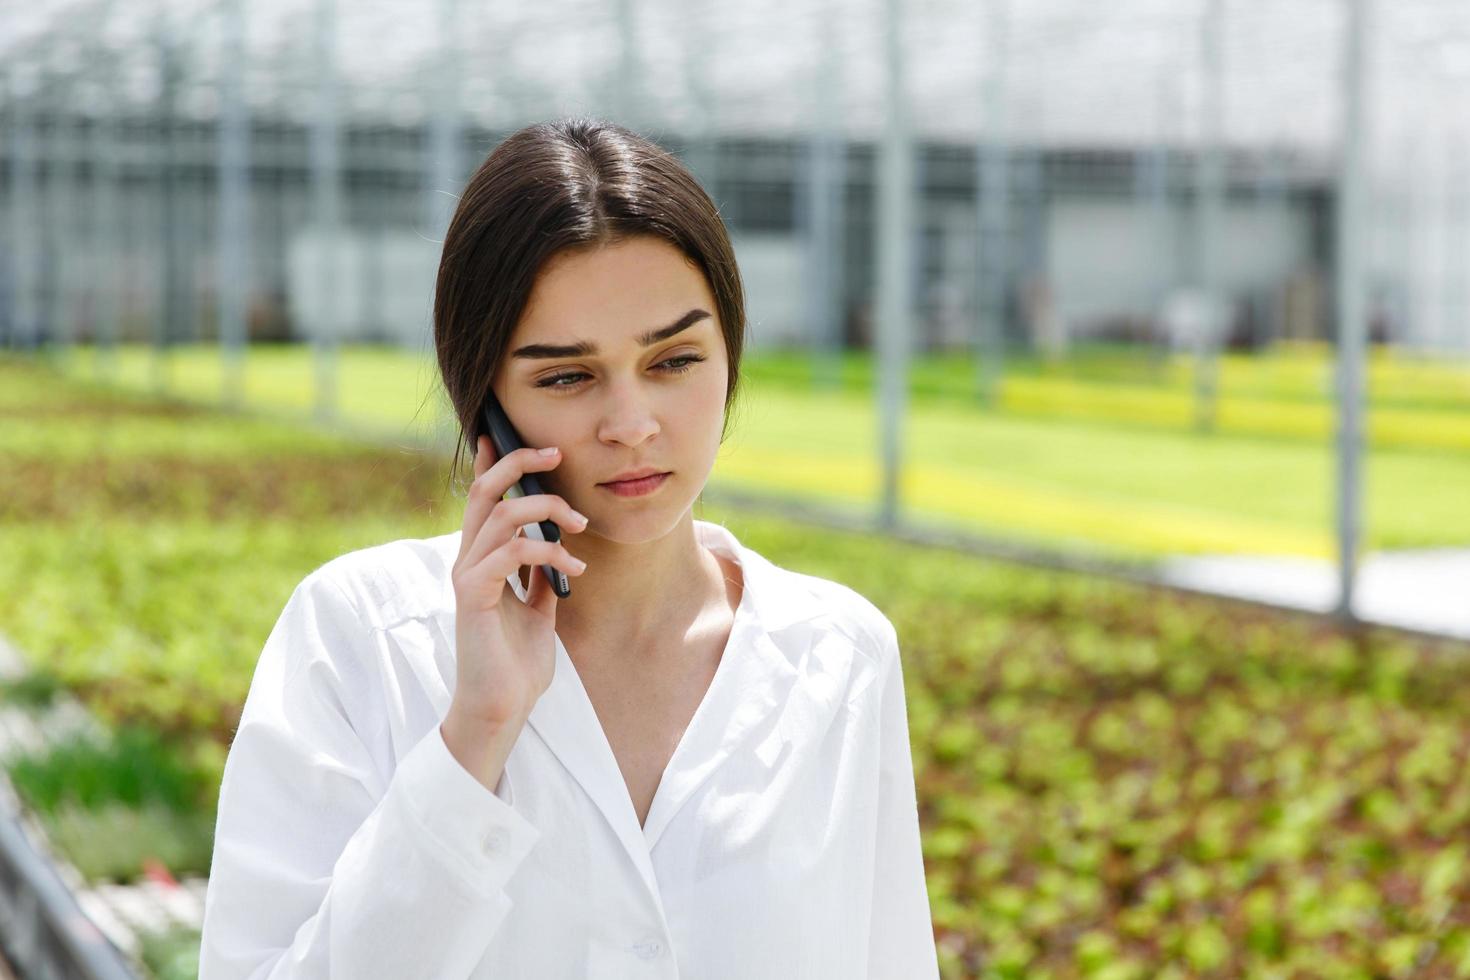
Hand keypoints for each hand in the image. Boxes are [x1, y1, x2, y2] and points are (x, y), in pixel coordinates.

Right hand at [448, 436, 588, 729]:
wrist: (500, 708)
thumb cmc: (516, 663)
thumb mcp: (537, 610)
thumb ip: (540, 576)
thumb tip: (558, 549)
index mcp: (481, 559)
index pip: (484, 498)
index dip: (495, 461)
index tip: (511, 433)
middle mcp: (468, 560)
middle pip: (485, 490)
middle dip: (520, 463)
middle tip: (557, 454)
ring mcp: (468, 576)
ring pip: (502, 515)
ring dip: (548, 511)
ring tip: (581, 527)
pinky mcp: (473, 595)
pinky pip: (509, 552)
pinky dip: (546, 550)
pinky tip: (572, 566)